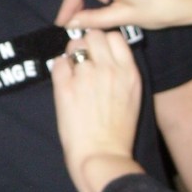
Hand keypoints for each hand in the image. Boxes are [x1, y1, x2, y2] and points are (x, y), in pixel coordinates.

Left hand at [52, 29, 143, 191]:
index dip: (104, 42)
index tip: (98, 52)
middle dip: (86, 44)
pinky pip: (58, 62)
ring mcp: (86, 76)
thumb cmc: (118, 132)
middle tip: (83, 60)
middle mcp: (109, 69)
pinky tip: (63, 82)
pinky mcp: (65, 87)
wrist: (102, 156)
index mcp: (129, 72)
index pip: (115, 36)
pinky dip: (59, 68)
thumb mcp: (133, 97)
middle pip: (93, 35)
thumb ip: (123, 72)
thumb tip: (107, 55)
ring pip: (74, 46)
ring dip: (71, 56)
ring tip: (72, 73)